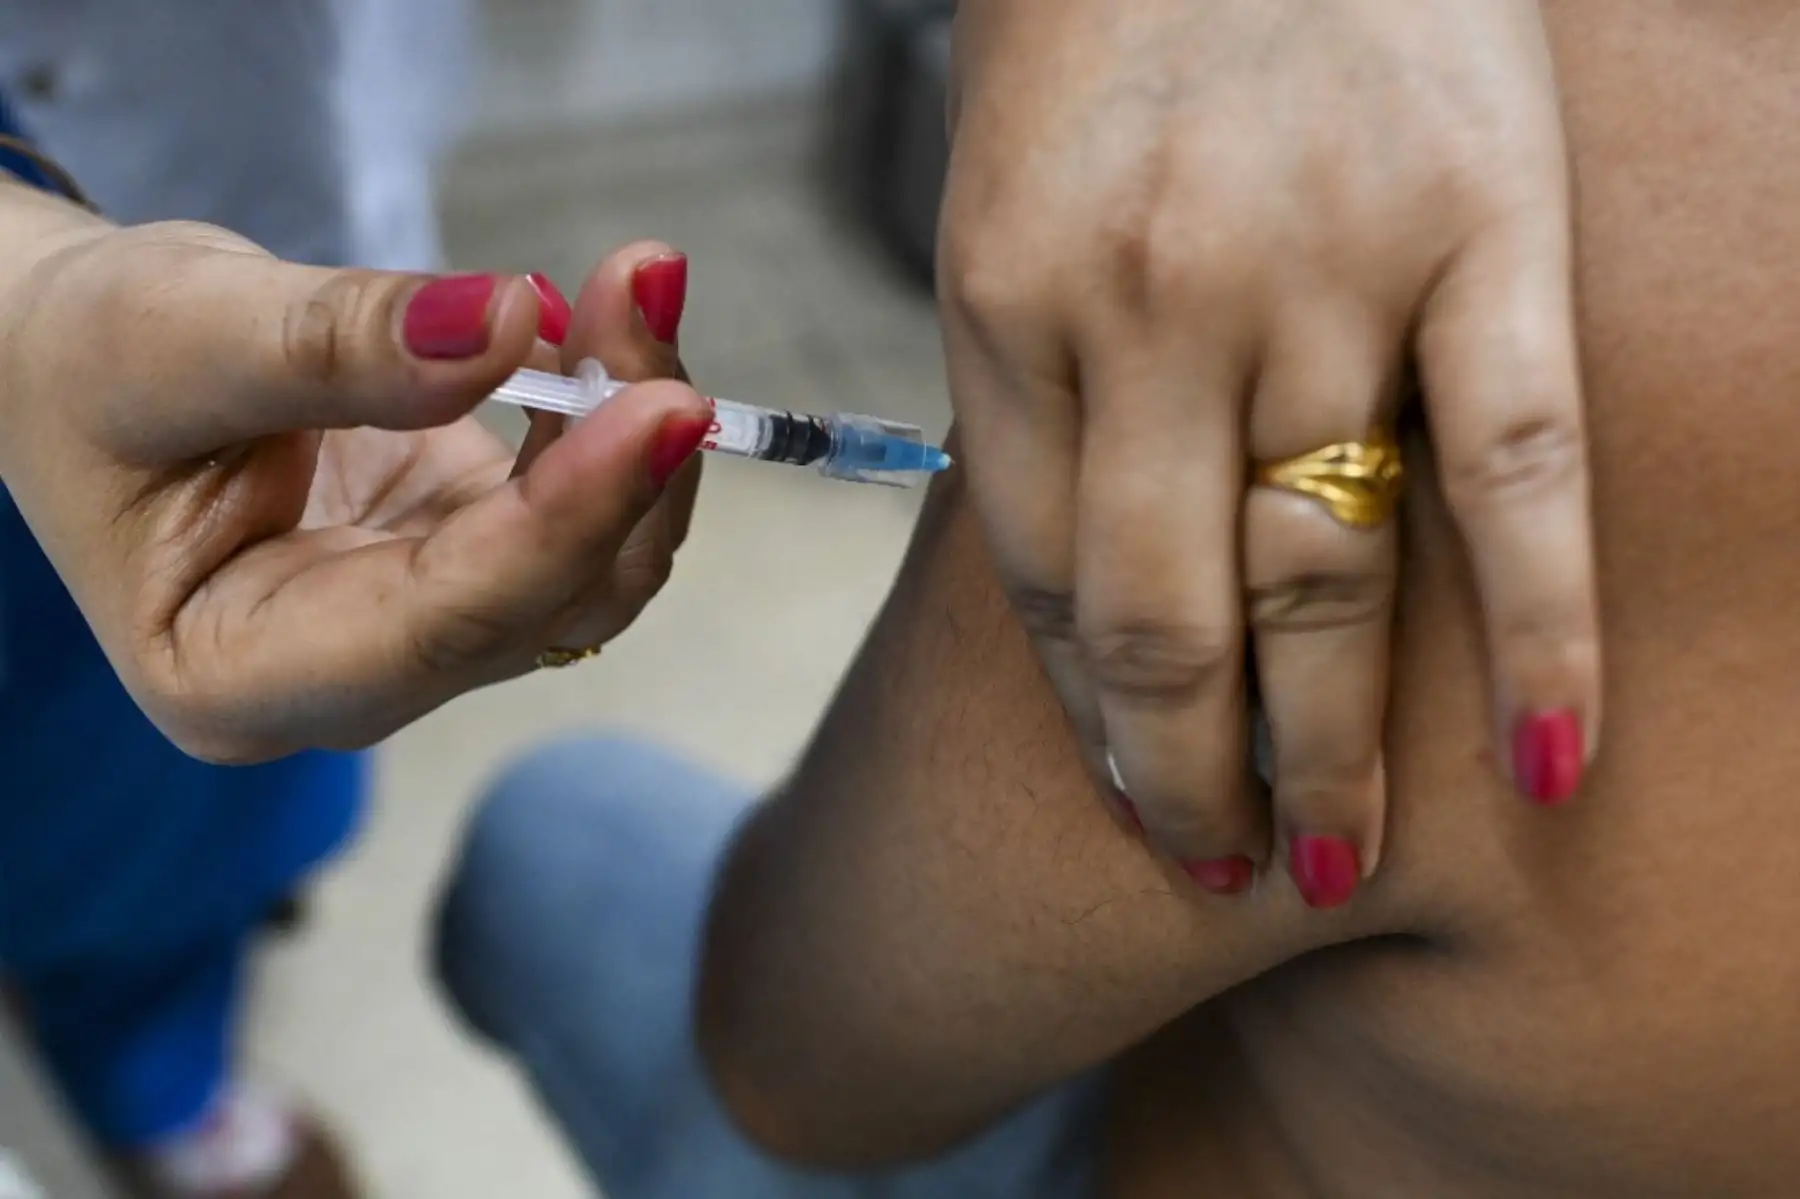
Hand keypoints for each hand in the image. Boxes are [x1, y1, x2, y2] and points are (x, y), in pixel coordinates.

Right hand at [0, 210, 707, 762]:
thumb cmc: (85, 366)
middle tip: (646, 289)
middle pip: (552, 605)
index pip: (448, 624)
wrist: (79, 360)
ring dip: (635, 426)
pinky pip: (581, 508)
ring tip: (633, 283)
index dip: (568, 517)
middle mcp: (354, 679)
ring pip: (595, 563)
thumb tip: (503, 324)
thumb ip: (332, 344)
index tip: (665, 405)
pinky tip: (597, 321)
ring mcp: (423, 622)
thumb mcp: (172, 336)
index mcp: (240, 679)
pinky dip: (610, 416)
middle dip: (623, 455)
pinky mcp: (468, 555)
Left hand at [939, 0, 1597, 906]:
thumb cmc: (1106, 50)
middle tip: (1216, 877)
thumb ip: (1046, 401)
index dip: (1094, 722)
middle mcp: (1156, 301)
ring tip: (1324, 871)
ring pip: (1327, 575)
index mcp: (1009, 300)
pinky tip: (1546, 768)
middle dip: (1189, 781)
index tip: (1134, 803)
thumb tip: (1096, 610)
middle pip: (1171, 618)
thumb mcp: (1011, 217)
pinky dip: (1542, 632)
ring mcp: (1323, 265)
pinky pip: (1514, 467)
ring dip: (1330, 755)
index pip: (1049, 583)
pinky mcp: (1484, 222)